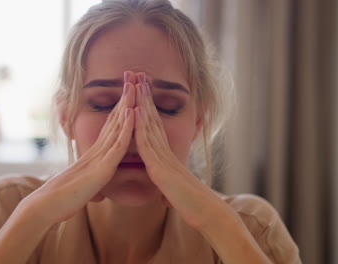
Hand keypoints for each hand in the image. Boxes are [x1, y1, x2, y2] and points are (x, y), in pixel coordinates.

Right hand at [22, 73, 136, 224]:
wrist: (49, 206)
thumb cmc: (66, 196)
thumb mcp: (86, 181)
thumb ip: (93, 174)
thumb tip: (99, 173)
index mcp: (97, 153)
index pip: (112, 125)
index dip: (122, 107)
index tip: (130, 90)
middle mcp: (99, 149)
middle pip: (115, 118)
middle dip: (126, 97)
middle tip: (133, 75)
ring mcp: (100, 156)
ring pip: (117, 126)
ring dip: (128, 104)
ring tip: (135, 84)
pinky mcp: (102, 167)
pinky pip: (117, 144)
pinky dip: (125, 127)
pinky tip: (133, 112)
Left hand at [132, 73, 215, 228]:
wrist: (202, 210)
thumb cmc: (188, 199)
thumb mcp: (170, 183)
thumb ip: (164, 176)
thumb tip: (160, 175)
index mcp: (163, 151)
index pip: (152, 123)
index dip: (145, 104)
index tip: (140, 86)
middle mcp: (163, 148)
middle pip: (151, 116)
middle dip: (143, 94)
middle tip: (137, 72)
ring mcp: (162, 155)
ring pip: (149, 124)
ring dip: (141, 102)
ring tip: (135, 81)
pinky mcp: (159, 166)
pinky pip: (147, 143)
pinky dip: (140, 126)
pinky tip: (135, 110)